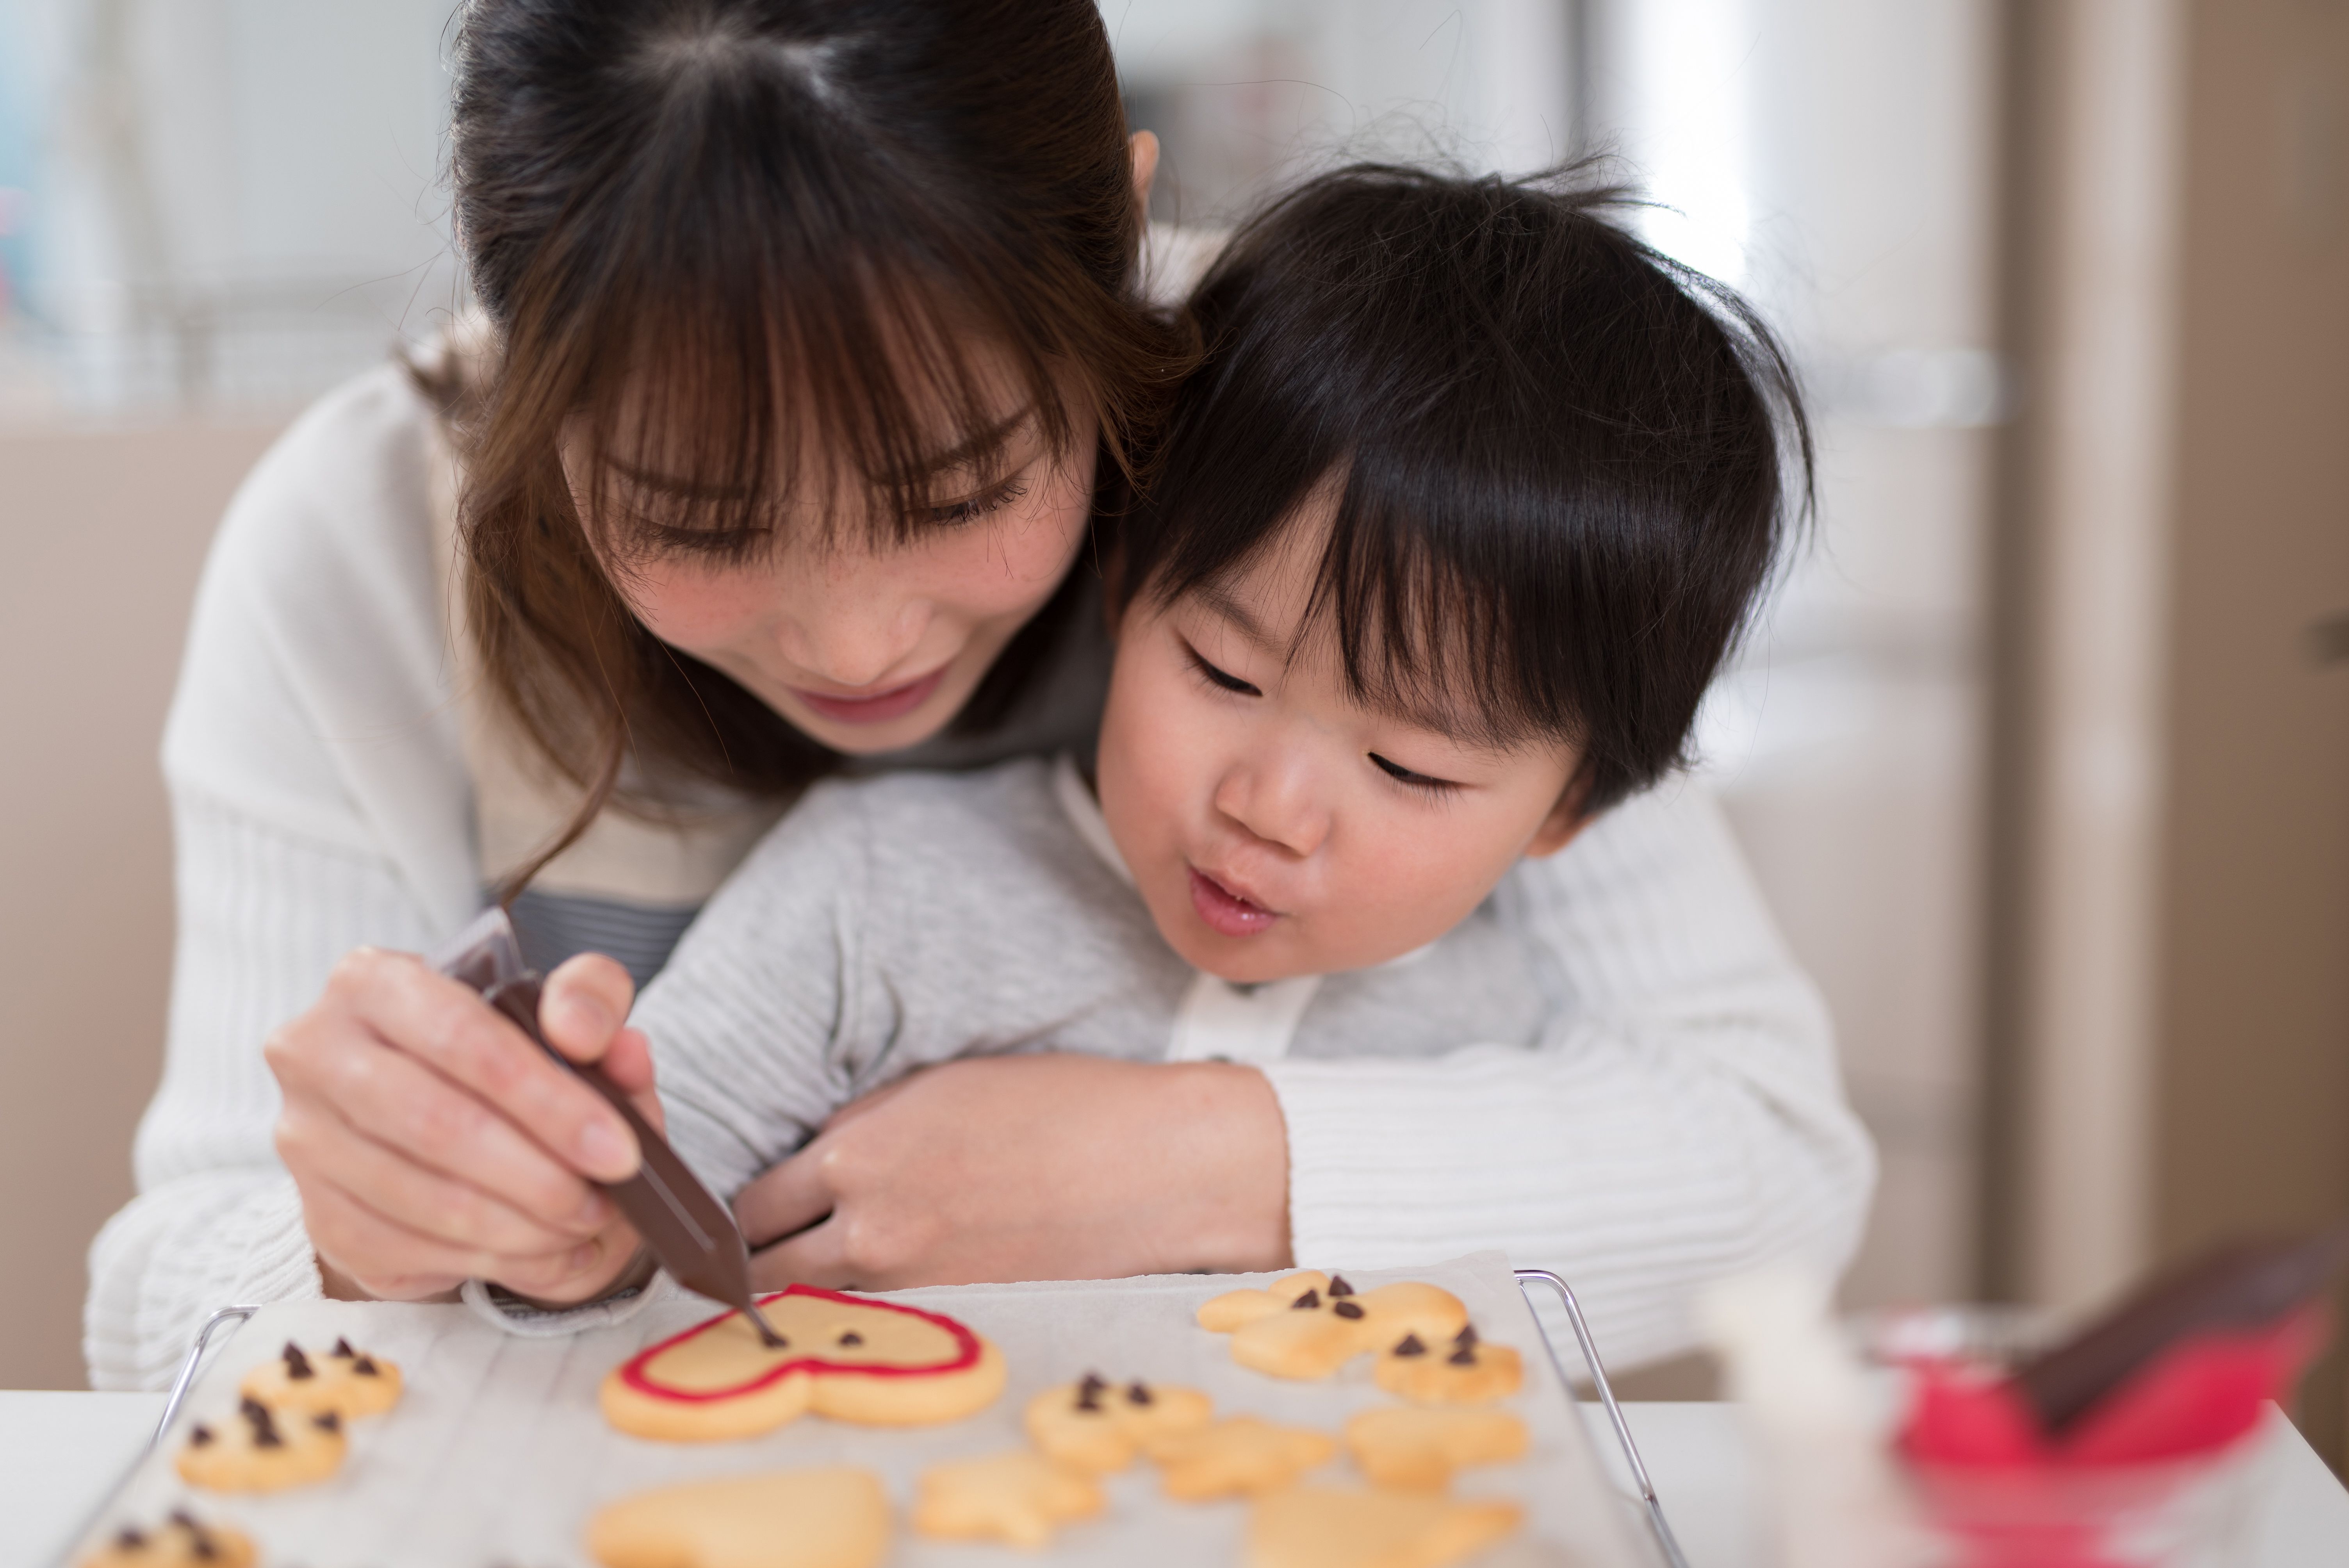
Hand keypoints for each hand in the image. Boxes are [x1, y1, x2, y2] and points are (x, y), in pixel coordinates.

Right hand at [266, 946, 659, 1303]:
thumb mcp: (560, 1006)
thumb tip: (586, 1034)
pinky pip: (408, 1250)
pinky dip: (489, 1259)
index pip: (464, 1037)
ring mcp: (307, 1139)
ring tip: (583, 1226)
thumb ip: (589, 1001)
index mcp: (371, 981)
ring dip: (521, 1227)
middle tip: (602, 1199)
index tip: (618, 1149)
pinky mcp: (318, 1214)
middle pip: (437, 1125)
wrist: (439, 1111)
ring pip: (424, 1199)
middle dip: (538, 1175)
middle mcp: (317, 1054)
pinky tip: (542, 1251)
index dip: (549, 1101)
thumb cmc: (502, 1049)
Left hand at [733, 1054, 1291, 1290]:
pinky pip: (885, 1322)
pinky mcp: (958, 1317)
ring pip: (819, 1306)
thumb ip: (864, 1126)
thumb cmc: (1058, 1106)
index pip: (754, 1205)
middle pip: (768, 1271)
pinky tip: (891, 1289)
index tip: (759, 1212)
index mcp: (860, 1156)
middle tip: (770, 1253)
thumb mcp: (940, 1085)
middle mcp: (872, 1230)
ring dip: (812, 1293)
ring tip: (824, 1275)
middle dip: (760, 1261)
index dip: (749, 1210)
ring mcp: (915, 1284)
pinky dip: (872, 1311)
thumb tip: (815, 1159)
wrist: (1155, 1165)